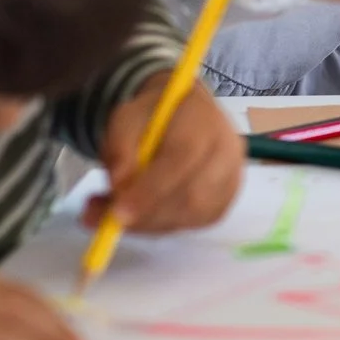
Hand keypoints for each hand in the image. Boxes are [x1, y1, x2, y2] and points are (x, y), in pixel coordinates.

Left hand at [86, 75, 244, 233]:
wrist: (183, 113)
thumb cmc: (153, 115)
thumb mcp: (125, 118)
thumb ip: (120, 148)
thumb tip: (119, 185)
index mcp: (203, 119)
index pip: (183, 158)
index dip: (151, 189)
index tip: (118, 212)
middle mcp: (227, 149)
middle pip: (194, 195)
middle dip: (148, 216)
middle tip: (108, 223)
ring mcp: (231, 177)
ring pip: (193, 215)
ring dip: (151, 224)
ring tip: (116, 216)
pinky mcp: (226, 199)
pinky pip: (195, 223)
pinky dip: (163, 226)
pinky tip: (143, 215)